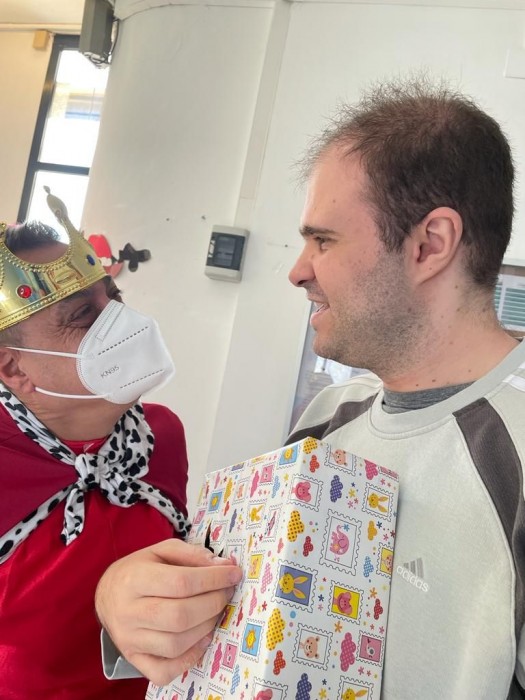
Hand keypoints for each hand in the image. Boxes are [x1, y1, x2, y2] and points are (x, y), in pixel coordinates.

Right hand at [95, 538, 241, 684]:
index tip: (234, 574)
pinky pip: (164, 671)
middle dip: (213, 603)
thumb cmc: (139, 569)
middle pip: (180, 616)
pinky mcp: (134, 659)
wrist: (107, 594)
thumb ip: (192, 555)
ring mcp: (129, 640)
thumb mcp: (162, 551)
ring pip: (175, 644)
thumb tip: (224, 566)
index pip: (181, 582)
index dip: (213, 579)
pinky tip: (202, 638)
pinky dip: (189, 659)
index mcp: (134, 579)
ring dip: (206, 627)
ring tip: (216, 611)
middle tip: (227, 592)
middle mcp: (129, 612)